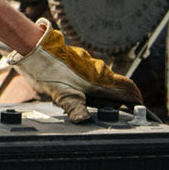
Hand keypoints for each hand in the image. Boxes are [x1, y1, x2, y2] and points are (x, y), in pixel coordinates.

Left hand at [9, 19, 142, 122]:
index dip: (135, 100)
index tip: (136, 110)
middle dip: (114, 100)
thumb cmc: (49, 71)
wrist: (32, 48)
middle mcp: (99, 69)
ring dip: (99, 93)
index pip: (129, 89)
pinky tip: (75, 91)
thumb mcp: (63, 95)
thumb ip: (76, 109)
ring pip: (101, 80)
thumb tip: (84, 121)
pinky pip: (89, 74)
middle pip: (115, 87)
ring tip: (86, 103)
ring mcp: (88, 63)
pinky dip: (88, 85)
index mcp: (101, 79)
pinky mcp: (77, 59)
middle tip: (106, 112)